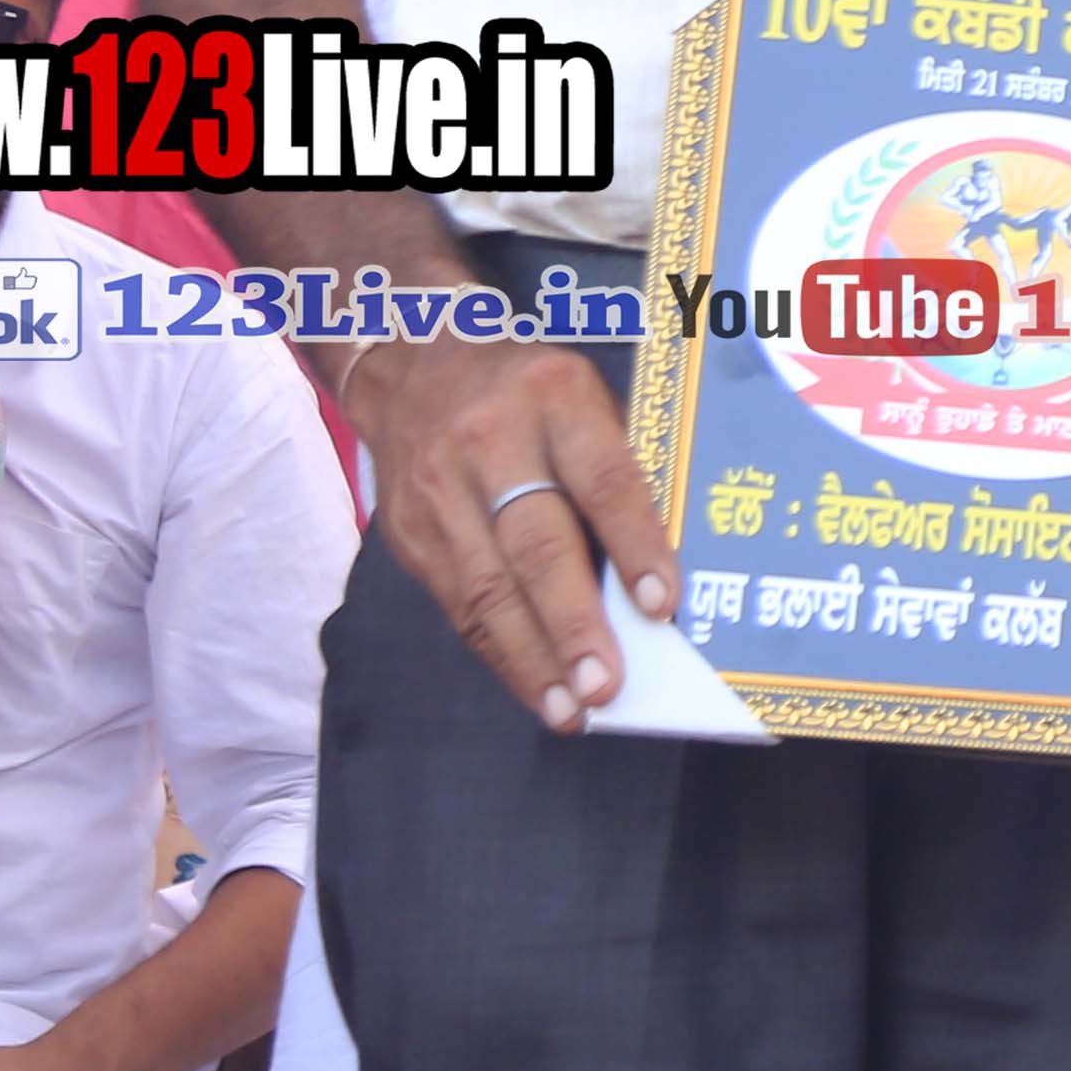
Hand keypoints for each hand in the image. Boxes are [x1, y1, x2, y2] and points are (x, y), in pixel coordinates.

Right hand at [344, 340, 674, 732]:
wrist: (409, 362)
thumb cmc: (529, 392)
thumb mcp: (584, 398)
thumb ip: (616, 472)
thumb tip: (658, 579)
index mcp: (554, 394)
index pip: (602, 478)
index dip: (634, 545)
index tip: (663, 606)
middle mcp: (490, 440)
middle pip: (536, 542)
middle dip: (573, 622)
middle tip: (609, 684)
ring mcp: (439, 489)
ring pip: (488, 587)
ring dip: (534, 658)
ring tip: (573, 709)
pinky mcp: (408, 530)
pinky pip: (459, 602)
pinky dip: (500, 652)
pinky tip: (535, 687)